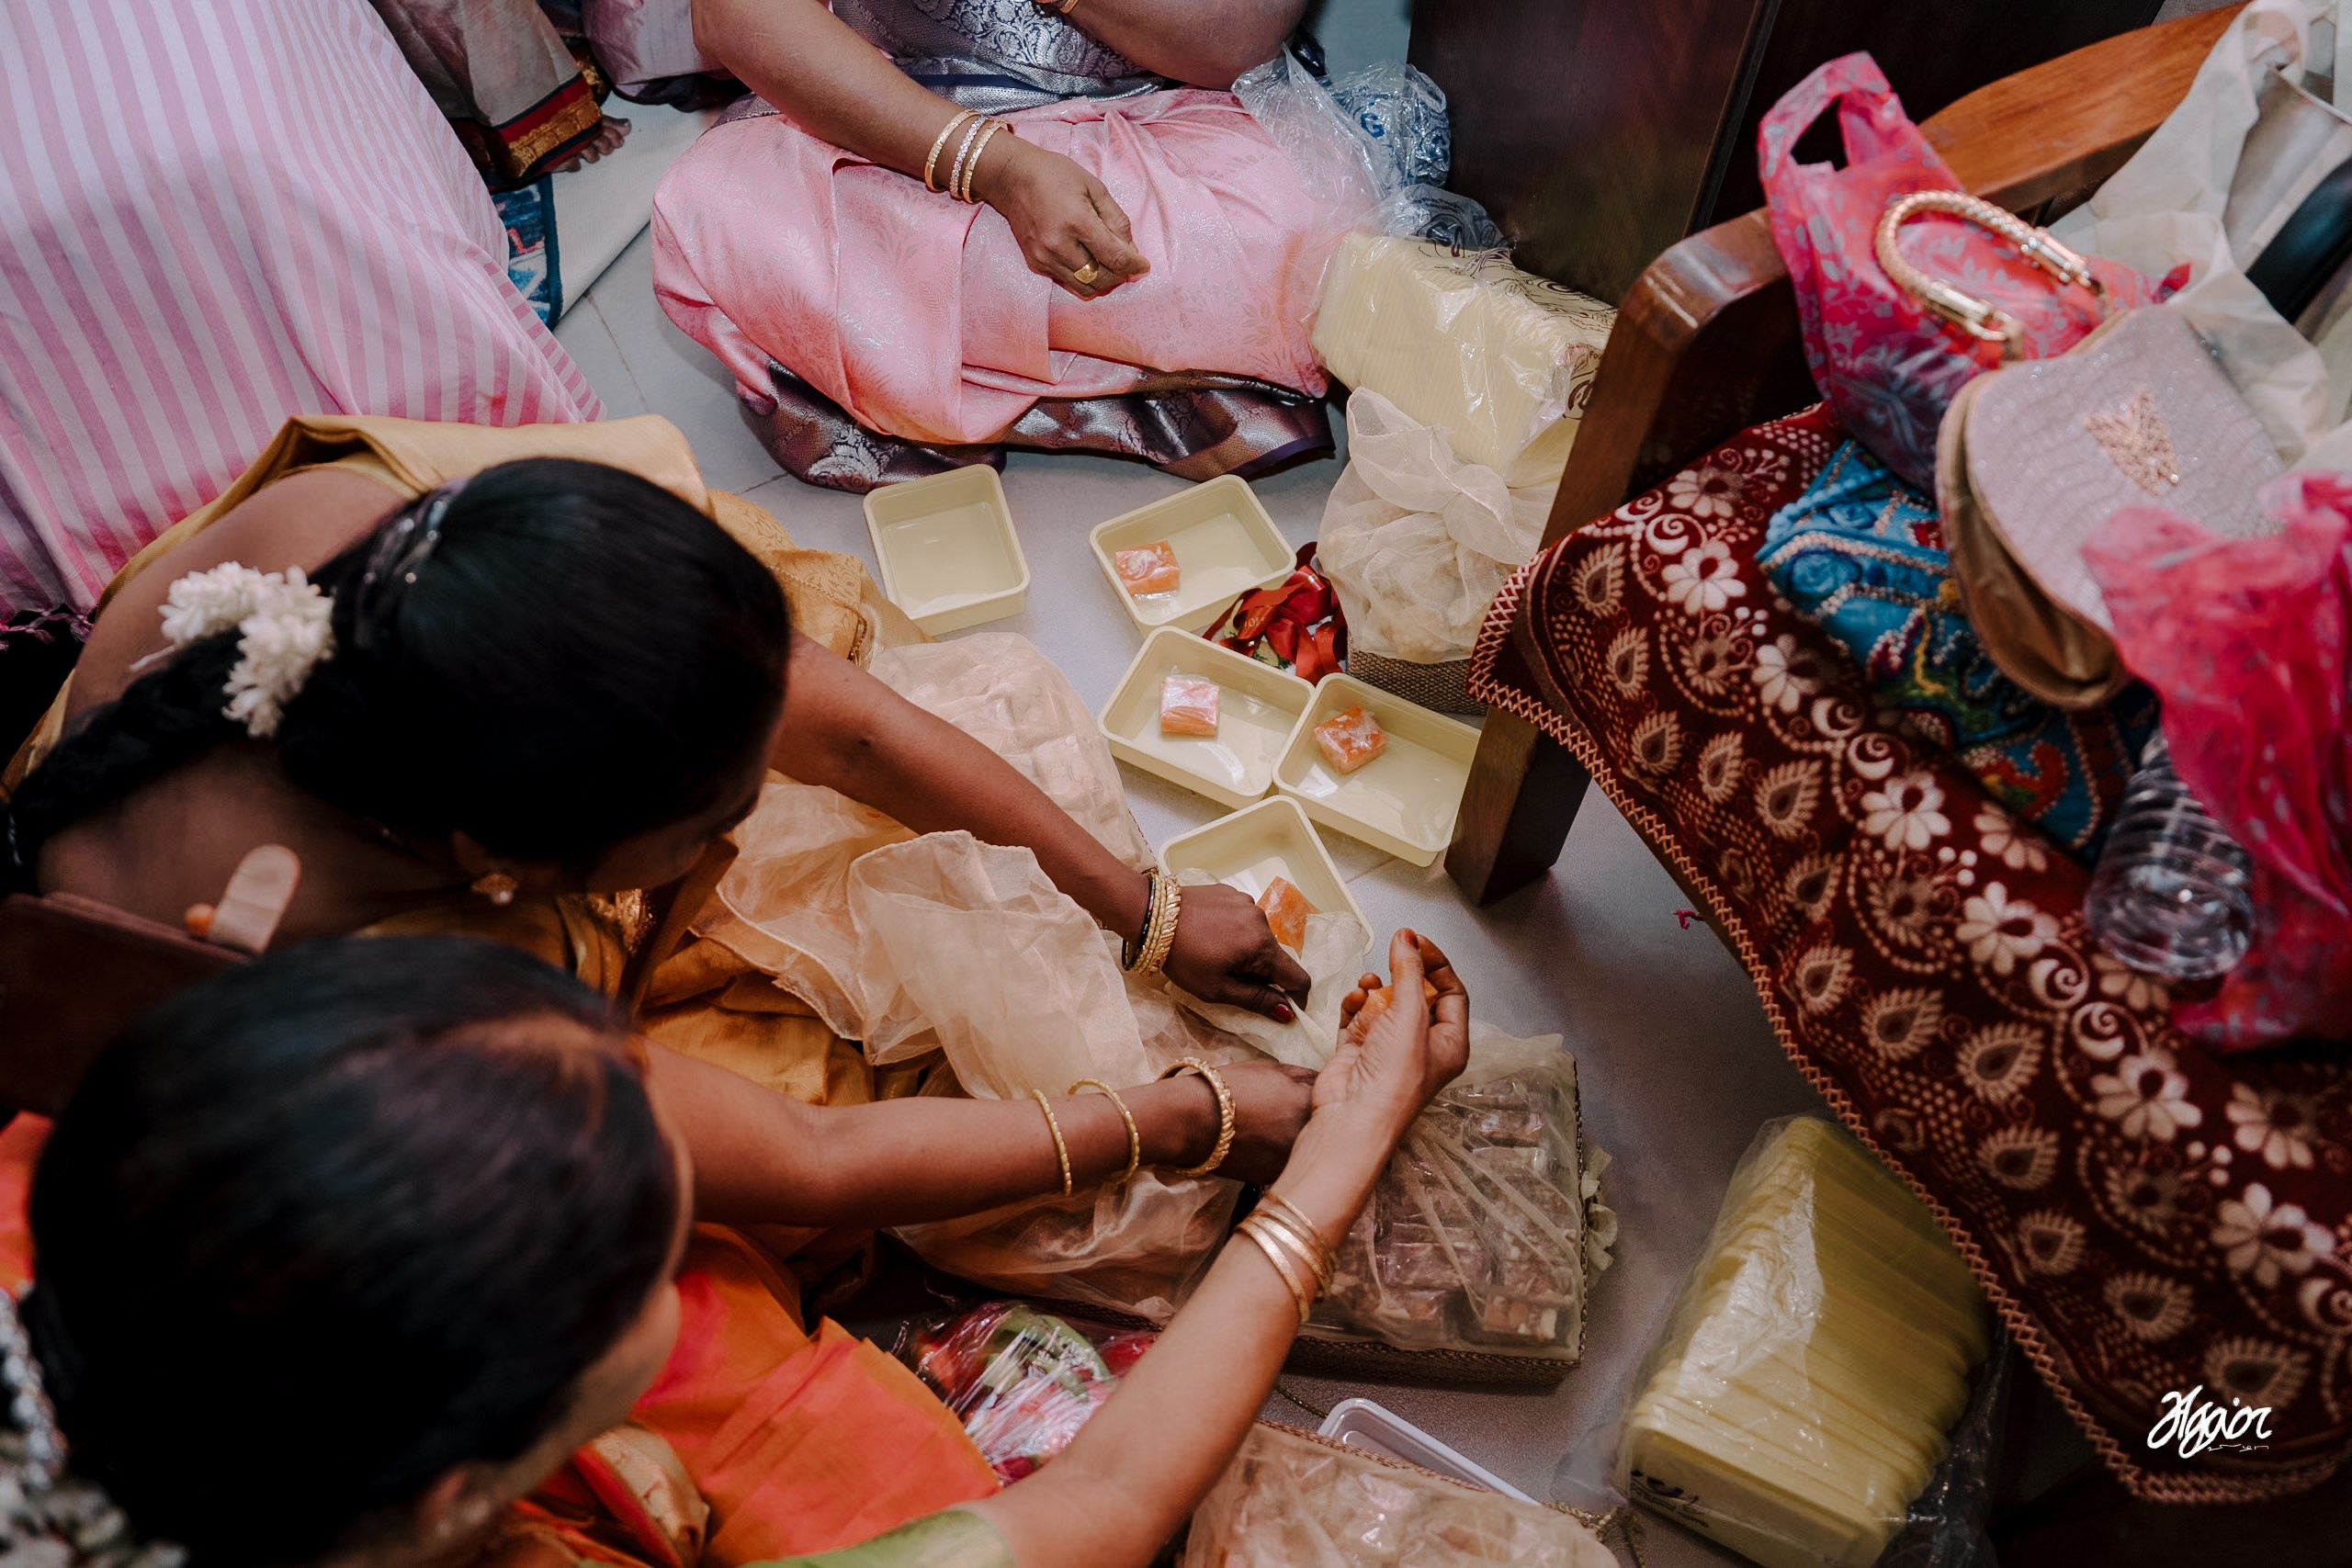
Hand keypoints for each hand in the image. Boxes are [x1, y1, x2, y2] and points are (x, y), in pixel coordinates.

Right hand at [975, 137, 1148, 298]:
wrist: (1012, 178)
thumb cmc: (1056, 176)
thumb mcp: (1094, 187)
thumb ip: (1116, 220)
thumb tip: (1132, 251)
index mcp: (1076, 221)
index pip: (1114, 257)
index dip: (1134, 264)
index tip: (1144, 265)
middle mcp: (1058, 244)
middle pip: (1101, 278)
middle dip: (1120, 275)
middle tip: (1126, 263)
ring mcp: (1045, 257)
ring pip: (1085, 287)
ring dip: (1103, 281)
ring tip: (1109, 266)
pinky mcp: (1036, 264)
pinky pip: (1068, 283)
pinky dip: (1084, 279)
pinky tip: (1088, 262)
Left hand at [1162, 882, 1312, 1021]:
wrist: (1152, 916)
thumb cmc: (1183, 958)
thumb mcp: (1217, 988)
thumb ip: (1256, 999)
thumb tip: (1288, 1012)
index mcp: (1261, 946)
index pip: (1298, 976)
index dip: (1297, 996)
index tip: (1287, 1008)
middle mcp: (1261, 920)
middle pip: (1276, 956)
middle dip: (1263, 973)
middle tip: (1231, 980)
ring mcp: (1247, 903)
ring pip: (1259, 937)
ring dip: (1248, 951)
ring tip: (1216, 954)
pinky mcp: (1232, 893)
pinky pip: (1244, 919)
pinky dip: (1236, 931)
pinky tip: (1211, 934)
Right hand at [1190, 1059, 1316, 1184]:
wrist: (1193, 1122)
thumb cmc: (1231, 1087)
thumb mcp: (1273, 1069)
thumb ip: (1305, 1077)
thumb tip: (1324, 1081)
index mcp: (1313, 1104)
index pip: (1336, 1097)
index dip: (1327, 1092)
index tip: (1317, 1091)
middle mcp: (1311, 1136)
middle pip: (1326, 1125)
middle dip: (1319, 1116)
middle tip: (1294, 1108)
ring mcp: (1295, 1160)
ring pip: (1310, 1146)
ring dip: (1305, 1137)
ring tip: (1278, 1125)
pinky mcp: (1277, 1176)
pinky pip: (1291, 1161)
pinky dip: (1285, 1153)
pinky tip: (1268, 1142)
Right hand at [1317, 930, 1468, 1135]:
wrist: (1351, 1116)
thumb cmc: (1392, 1079)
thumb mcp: (1409, 1016)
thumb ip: (1409, 972)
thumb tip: (1406, 937)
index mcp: (1449, 1043)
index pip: (1451, 992)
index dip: (1435, 964)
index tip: (1415, 941)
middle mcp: (1421, 1045)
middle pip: (1416, 994)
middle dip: (1401, 975)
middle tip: (1390, 955)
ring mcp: (1389, 1047)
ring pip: (1384, 1002)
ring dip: (1375, 989)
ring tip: (1368, 985)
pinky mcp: (1360, 1049)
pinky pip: (1359, 1015)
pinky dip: (1355, 1005)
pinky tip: (1354, 1002)